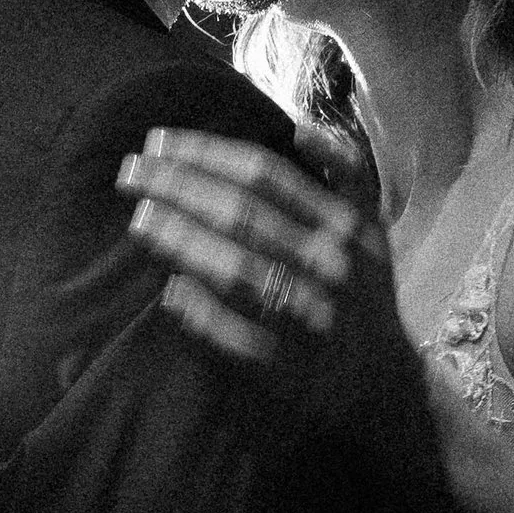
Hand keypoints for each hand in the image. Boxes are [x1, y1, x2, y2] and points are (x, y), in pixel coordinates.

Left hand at [115, 130, 437, 488]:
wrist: (383, 383)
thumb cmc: (364, 294)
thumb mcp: (371, 227)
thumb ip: (345, 175)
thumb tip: (302, 129)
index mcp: (344, 224)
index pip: (264, 174)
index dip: (205, 154)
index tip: (158, 143)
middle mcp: (328, 265)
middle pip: (241, 214)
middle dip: (178, 188)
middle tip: (130, 173)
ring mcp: (308, 315)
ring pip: (234, 268)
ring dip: (182, 241)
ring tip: (140, 218)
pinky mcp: (287, 364)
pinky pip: (234, 332)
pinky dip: (202, 309)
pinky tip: (170, 288)